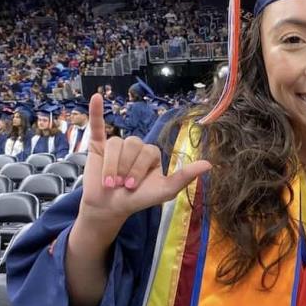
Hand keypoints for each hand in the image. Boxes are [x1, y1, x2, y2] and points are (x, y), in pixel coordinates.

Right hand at [78, 94, 210, 224]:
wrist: (109, 208)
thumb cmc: (138, 200)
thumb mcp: (164, 190)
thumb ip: (184, 177)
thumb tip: (209, 164)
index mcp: (151, 154)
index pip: (148, 151)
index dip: (138, 169)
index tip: (132, 187)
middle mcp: (135, 147)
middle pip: (132, 145)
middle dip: (126, 168)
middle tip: (120, 185)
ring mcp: (117, 145)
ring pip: (116, 143)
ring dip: (112, 165)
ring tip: (109, 182)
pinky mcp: (98, 145)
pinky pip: (98, 125)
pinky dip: (96, 111)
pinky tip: (96, 98)